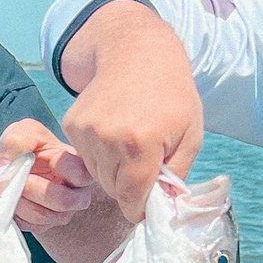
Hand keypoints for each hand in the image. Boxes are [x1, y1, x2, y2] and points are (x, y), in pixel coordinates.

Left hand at [0, 118, 99, 231]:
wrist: (14, 168)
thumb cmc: (26, 147)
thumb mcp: (22, 133)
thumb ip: (17, 142)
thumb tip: (7, 166)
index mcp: (77, 167)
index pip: (81, 175)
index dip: (64, 168)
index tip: (45, 157)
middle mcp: (76, 193)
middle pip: (64, 201)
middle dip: (35, 189)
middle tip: (19, 178)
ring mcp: (61, 212)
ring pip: (44, 216)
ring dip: (20, 201)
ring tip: (8, 186)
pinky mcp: (44, 225)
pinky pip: (30, 225)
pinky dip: (14, 212)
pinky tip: (8, 198)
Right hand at [59, 1, 204, 218]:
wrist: (136, 53)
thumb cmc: (171, 95)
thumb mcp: (191, 135)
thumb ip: (177, 176)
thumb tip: (162, 207)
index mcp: (141, 144)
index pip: (131, 199)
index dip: (139, 209)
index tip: (145, 208)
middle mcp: (109, 139)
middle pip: (112, 189)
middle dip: (128, 187)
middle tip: (143, 166)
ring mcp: (86, 131)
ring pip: (95, 175)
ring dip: (112, 171)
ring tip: (129, 146)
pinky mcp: (72, 124)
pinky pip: (84, 157)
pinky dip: (99, 154)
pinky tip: (113, 133)